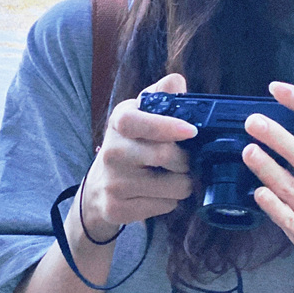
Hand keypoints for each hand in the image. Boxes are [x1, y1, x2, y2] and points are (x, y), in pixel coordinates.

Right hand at [78, 73, 196, 240]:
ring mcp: (112, 182)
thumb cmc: (134, 141)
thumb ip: (164, 93)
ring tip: (176, 176)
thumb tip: (178, 83)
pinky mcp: (117, 209)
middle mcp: (112, 151)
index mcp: (120, 120)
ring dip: (184, 182)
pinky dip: (171, 200)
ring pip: (171, 186)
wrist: (101, 184)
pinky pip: (164, 206)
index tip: (192, 131)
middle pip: (164, 155)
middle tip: (188, 159)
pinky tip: (161, 192)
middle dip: (186, 159)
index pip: (138, 121)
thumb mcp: (144, 111)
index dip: (167, 126)